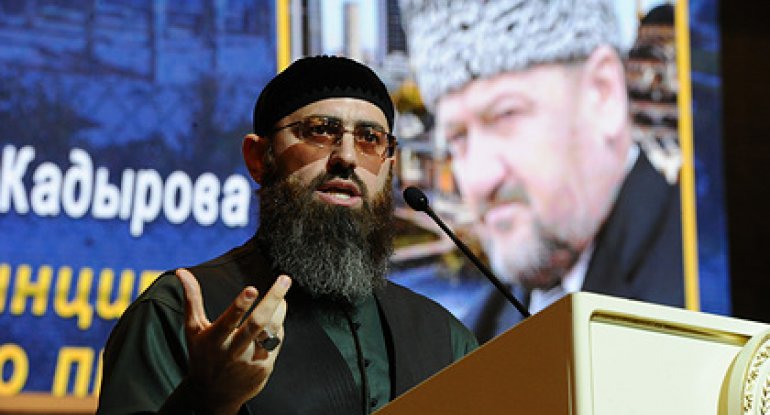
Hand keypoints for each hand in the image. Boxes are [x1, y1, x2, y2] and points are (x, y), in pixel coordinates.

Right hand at [175, 268, 290, 414]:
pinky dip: (277, 328)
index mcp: (215, 339)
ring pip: (272, 331)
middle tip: (285, 280)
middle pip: (257, 323)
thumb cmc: (202, 355)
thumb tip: (182, 272)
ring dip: (280, 311)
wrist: (213, 395)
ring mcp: (250, 360)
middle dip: (273, 299)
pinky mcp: (263, 367)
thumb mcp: (193, 329)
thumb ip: (191, 299)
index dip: (240, 305)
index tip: (252, 289)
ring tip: (282, 297)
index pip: (228, 320)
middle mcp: (233, 350)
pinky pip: (276, 342)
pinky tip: (274, 321)